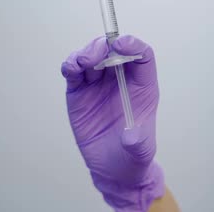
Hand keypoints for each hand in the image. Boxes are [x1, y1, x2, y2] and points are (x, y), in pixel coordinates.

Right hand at [61, 35, 163, 210]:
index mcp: (142, 85)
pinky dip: (71, 65)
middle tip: (96, 53)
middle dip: (104, 46)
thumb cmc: (133, 154)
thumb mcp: (141, 150)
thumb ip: (138, 142)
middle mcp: (121, 79)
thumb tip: (130, 136)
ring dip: (86, 53)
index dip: (133, 45)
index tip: (121, 44)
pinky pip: (74, 72)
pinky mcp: (79, 92)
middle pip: (114, 50)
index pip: (142, 55)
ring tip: (82, 61)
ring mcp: (98, 84)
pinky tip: (71, 67)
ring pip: (92, 56)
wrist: (114, 169)